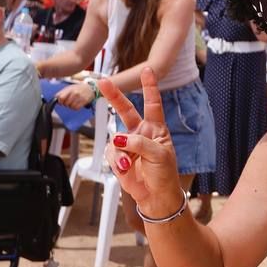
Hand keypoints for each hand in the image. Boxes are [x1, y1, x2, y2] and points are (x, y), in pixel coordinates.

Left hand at [54, 81, 93, 108]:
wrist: (90, 88)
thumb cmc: (78, 88)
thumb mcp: (69, 88)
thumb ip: (62, 93)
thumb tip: (56, 99)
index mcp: (69, 89)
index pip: (60, 97)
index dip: (60, 101)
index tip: (61, 102)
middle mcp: (74, 93)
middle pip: (65, 103)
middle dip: (66, 104)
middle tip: (68, 102)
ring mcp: (79, 97)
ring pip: (71, 106)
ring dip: (71, 106)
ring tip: (73, 103)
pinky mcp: (84, 101)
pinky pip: (76, 108)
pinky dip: (75, 108)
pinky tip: (77, 104)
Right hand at [100, 68, 180, 212]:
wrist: (156, 197)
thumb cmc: (164, 175)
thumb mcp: (159, 155)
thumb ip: (139, 143)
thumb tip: (118, 138)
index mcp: (156, 129)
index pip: (153, 104)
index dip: (150, 87)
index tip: (148, 69)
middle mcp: (141, 133)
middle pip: (125, 110)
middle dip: (114, 96)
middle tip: (102, 82)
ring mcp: (128, 145)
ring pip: (115, 140)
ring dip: (121, 153)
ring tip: (130, 165)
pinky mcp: (118, 158)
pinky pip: (110, 154)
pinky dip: (116, 162)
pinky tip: (125, 169)